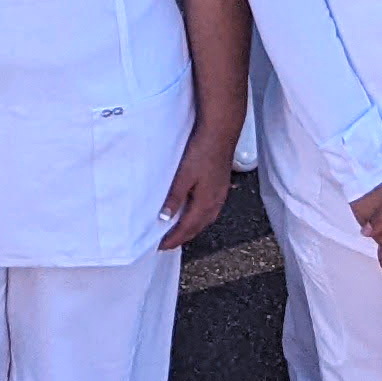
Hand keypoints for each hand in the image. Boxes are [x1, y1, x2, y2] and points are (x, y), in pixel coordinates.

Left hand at [158, 116, 240, 249]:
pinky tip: (193, 213)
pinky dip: (198, 218)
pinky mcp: (220, 188)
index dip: (173, 239)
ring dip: (191, 229)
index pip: (186, 229)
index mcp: (205, 203)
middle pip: (196, 228)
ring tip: (177, 232)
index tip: (160, 247)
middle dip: (182, 238)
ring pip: (204, 221)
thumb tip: (164, 218)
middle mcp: (215, 203)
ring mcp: (220, 196)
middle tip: (167, 244)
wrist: (221, 134)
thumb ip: (175, 198)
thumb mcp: (184, 175)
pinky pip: (209, 211)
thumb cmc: (202, 152)